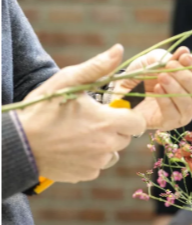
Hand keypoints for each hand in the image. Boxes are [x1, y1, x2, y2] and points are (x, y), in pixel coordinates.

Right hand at [18, 44, 145, 182]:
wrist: (18, 144)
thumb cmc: (41, 109)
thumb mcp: (67, 81)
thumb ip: (97, 67)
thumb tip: (119, 50)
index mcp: (107, 122)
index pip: (138, 123)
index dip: (129, 117)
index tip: (115, 113)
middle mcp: (106, 145)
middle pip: (126, 138)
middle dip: (115, 130)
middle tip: (91, 122)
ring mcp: (97, 162)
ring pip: (114, 153)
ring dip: (104, 145)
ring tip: (81, 135)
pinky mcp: (87, 174)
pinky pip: (99, 166)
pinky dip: (91, 159)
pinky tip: (73, 149)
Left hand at [113, 46, 191, 129]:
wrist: (121, 91)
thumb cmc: (142, 75)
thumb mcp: (153, 60)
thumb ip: (169, 57)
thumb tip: (185, 50)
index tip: (183, 57)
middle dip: (187, 78)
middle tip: (169, 67)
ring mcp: (183, 114)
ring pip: (190, 105)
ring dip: (176, 89)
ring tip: (161, 77)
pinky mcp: (169, 124)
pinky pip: (174, 115)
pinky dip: (167, 101)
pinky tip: (157, 90)